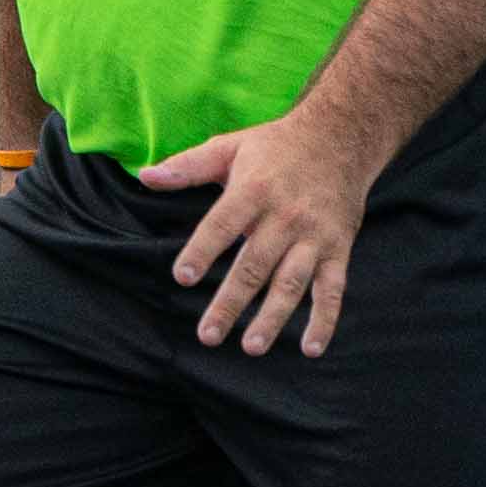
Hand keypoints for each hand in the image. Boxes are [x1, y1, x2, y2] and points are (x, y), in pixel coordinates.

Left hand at [135, 108, 375, 354]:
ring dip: (272, 317)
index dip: (203, 250)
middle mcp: (285, 216)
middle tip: (207, 335)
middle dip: (231, 302)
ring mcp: (314, 236)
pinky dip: (324, 320)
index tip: (183, 278)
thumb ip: (187, 167)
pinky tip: (311, 349)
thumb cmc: (275, 146)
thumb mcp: (230, 147)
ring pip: (291, 282)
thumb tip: (144, 177)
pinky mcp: (338, 248)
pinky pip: (333, 289)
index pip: (223, 224)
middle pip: (255, 265)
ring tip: (250, 346)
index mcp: (254, 190)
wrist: (341, 138)